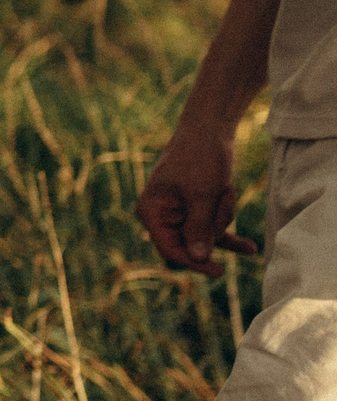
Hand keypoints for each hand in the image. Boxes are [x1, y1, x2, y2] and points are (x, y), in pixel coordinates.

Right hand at [137, 126, 256, 276]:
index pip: (169, 248)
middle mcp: (161, 215)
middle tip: (221, 197)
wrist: (209, 128)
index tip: (218, 271)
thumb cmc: (200, 157)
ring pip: (206, 235)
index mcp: (151, 212)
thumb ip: (199, 227)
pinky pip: (212, 227)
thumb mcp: (202, 194)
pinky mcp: (194, 207)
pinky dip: (230, 231)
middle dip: (213, 226)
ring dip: (222, 216)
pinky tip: (250, 248)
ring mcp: (178, 212)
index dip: (193, 261)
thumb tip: (197, 257)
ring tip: (226, 189)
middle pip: (190, 242)